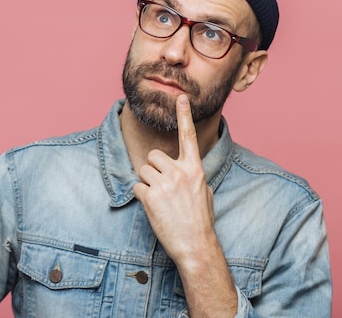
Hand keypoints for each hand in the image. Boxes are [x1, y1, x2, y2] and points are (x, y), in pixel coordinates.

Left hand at [133, 94, 215, 261]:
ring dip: (147, 183)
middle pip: (154, 156)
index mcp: (195, 169)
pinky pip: (137, 187)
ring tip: (160, 200)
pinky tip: (154, 208)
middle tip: (162, 186)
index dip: (184, 115)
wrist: (195, 244)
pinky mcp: (150, 197)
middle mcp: (180, 172)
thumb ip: (192, 175)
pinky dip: (142, 196)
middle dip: (153, 168)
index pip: (188, 136)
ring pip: (143, 170)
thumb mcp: (204, 192)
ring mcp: (164, 184)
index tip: (181, 98)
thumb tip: (182, 170)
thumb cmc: (201, 220)